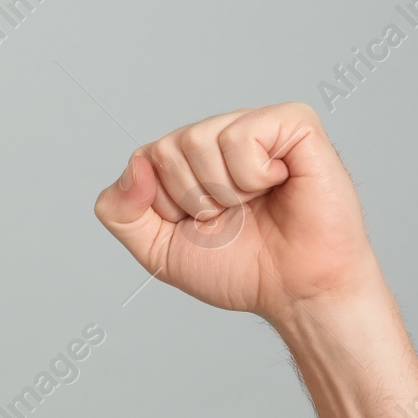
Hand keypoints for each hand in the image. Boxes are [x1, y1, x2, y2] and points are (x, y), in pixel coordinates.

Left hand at [94, 103, 380, 326]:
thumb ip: (120, 212)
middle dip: (194, 199)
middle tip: (233, 217)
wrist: (297, 292)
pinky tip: (278, 183)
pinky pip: (242, 135)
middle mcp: (221, 134)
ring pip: (198, 139)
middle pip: (168, 148)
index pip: (145, 159)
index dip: (166, 205)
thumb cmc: (242, 268)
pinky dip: (254, 175)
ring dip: (225, 191)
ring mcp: (257, 125)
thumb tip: (133, 164)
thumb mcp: (158, 250)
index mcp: (190, 157)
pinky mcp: (294, 124)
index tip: (201, 225)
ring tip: (256, 202)